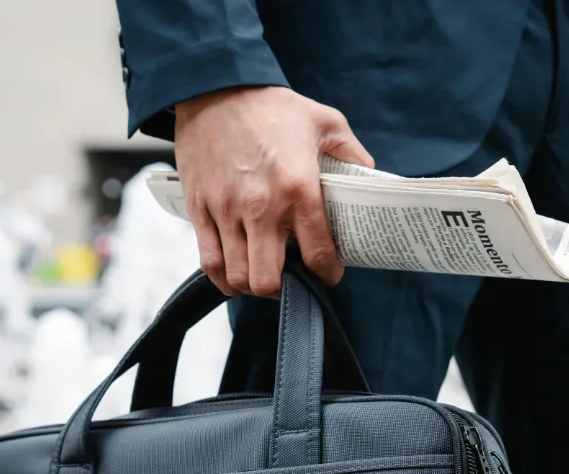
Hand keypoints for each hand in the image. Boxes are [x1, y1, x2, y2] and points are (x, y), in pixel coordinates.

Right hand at [175, 86, 373, 297]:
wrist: (214, 88)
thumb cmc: (269, 106)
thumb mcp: (325, 121)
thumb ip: (352, 152)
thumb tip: (368, 177)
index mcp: (299, 189)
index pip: (318, 254)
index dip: (328, 274)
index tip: (330, 273)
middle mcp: (262, 208)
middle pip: (269, 281)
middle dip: (286, 290)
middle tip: (294, 278)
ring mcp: (226, 212)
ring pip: (238, 278)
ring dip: (254, 286)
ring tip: (266, 276)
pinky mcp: (200, 210)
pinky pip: (209, 262)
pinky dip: (223, 278)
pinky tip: (236, 275)